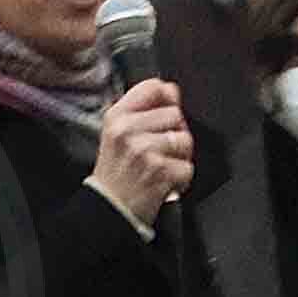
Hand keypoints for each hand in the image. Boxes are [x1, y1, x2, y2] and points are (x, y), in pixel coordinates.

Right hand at [90, 76, 189, 227]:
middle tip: (159, 152)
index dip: (166, 97)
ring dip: (179, 158)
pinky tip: (164, 182)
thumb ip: (142, 110)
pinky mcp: (159, 171)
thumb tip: (172, 90)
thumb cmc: (116, 173)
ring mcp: (144, 150)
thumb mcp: (117, 134)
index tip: (165, 113)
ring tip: (162, 167)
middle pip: (175, 114)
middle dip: (174, 133)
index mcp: (117, 116)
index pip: (152, 87)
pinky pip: (187, 167)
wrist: (110, 209)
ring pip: (184, 140)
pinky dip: (180, 179)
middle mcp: (128, 130)